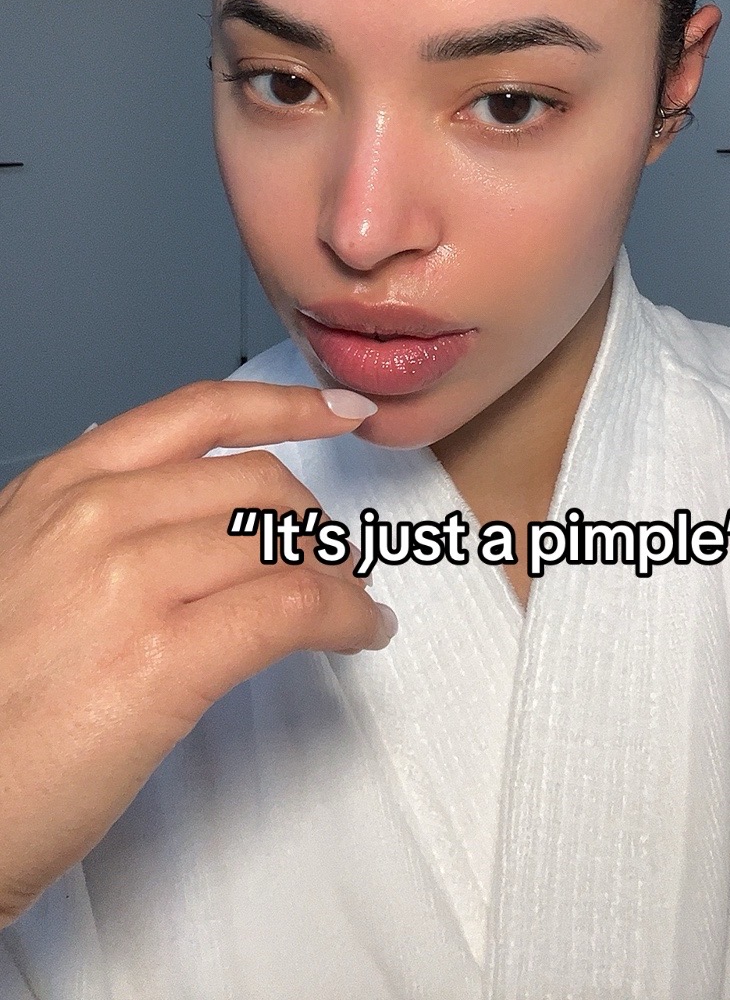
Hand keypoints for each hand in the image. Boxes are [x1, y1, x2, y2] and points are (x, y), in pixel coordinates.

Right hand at [0, 379, 393, 928]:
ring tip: (350, 605)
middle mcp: (93, 515)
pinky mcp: (163, 659)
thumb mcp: (19, 569)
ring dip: (338, 573)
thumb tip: (191, 518)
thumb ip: (96, 525)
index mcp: (58, 486)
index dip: (286, 406)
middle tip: (335, 563)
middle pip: (256, 482)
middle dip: (312, 521)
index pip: (196, 412)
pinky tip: (359, 632)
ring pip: (282, 542)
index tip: (340, 411)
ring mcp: (128, 582)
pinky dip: (346, 615)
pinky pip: (292, 608)